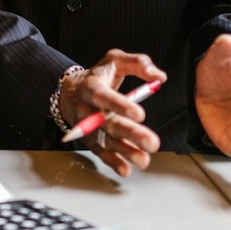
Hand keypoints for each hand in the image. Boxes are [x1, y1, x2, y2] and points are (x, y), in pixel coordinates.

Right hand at [59, 49, 167, 177]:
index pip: (103, 96)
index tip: (139, 114)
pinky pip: (101, 153)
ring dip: (125, 152)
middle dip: (130, 133)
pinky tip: (125, 169)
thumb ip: (138, 63)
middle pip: (108, 123)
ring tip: (143, 159)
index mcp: (91, 87)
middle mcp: (88, 109)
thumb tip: (159, 77)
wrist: (70, 90)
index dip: (120, 105)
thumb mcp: (115, 60)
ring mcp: (89, 127)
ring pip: (106, 141)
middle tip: (151, 142)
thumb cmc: (98, 75)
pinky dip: (112, 162)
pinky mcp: (91, 140)